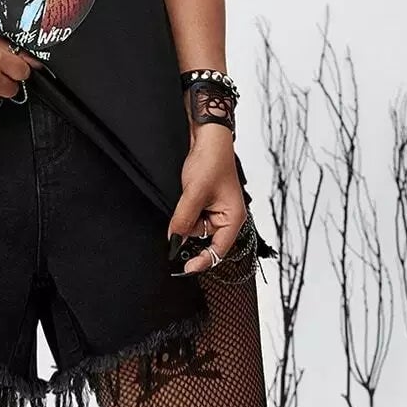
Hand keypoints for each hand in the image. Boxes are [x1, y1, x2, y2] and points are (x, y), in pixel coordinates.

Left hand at [169, 126, 245, 274]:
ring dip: (186, 219)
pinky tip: (187, 195)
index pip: (218, 250)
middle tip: (183, 215)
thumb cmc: (211, 161)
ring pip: (195, 228)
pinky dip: (186, 212)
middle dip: (190, 231)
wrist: (208, 138)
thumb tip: (173, 242)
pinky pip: (193, 217)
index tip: (185, 268)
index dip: (202, 261)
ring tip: (189, 195)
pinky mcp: (206, 204)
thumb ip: (183, 221)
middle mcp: (227, 218)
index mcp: (233, 218)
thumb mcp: (193, 194)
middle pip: (204, 239)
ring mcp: (216, 211)